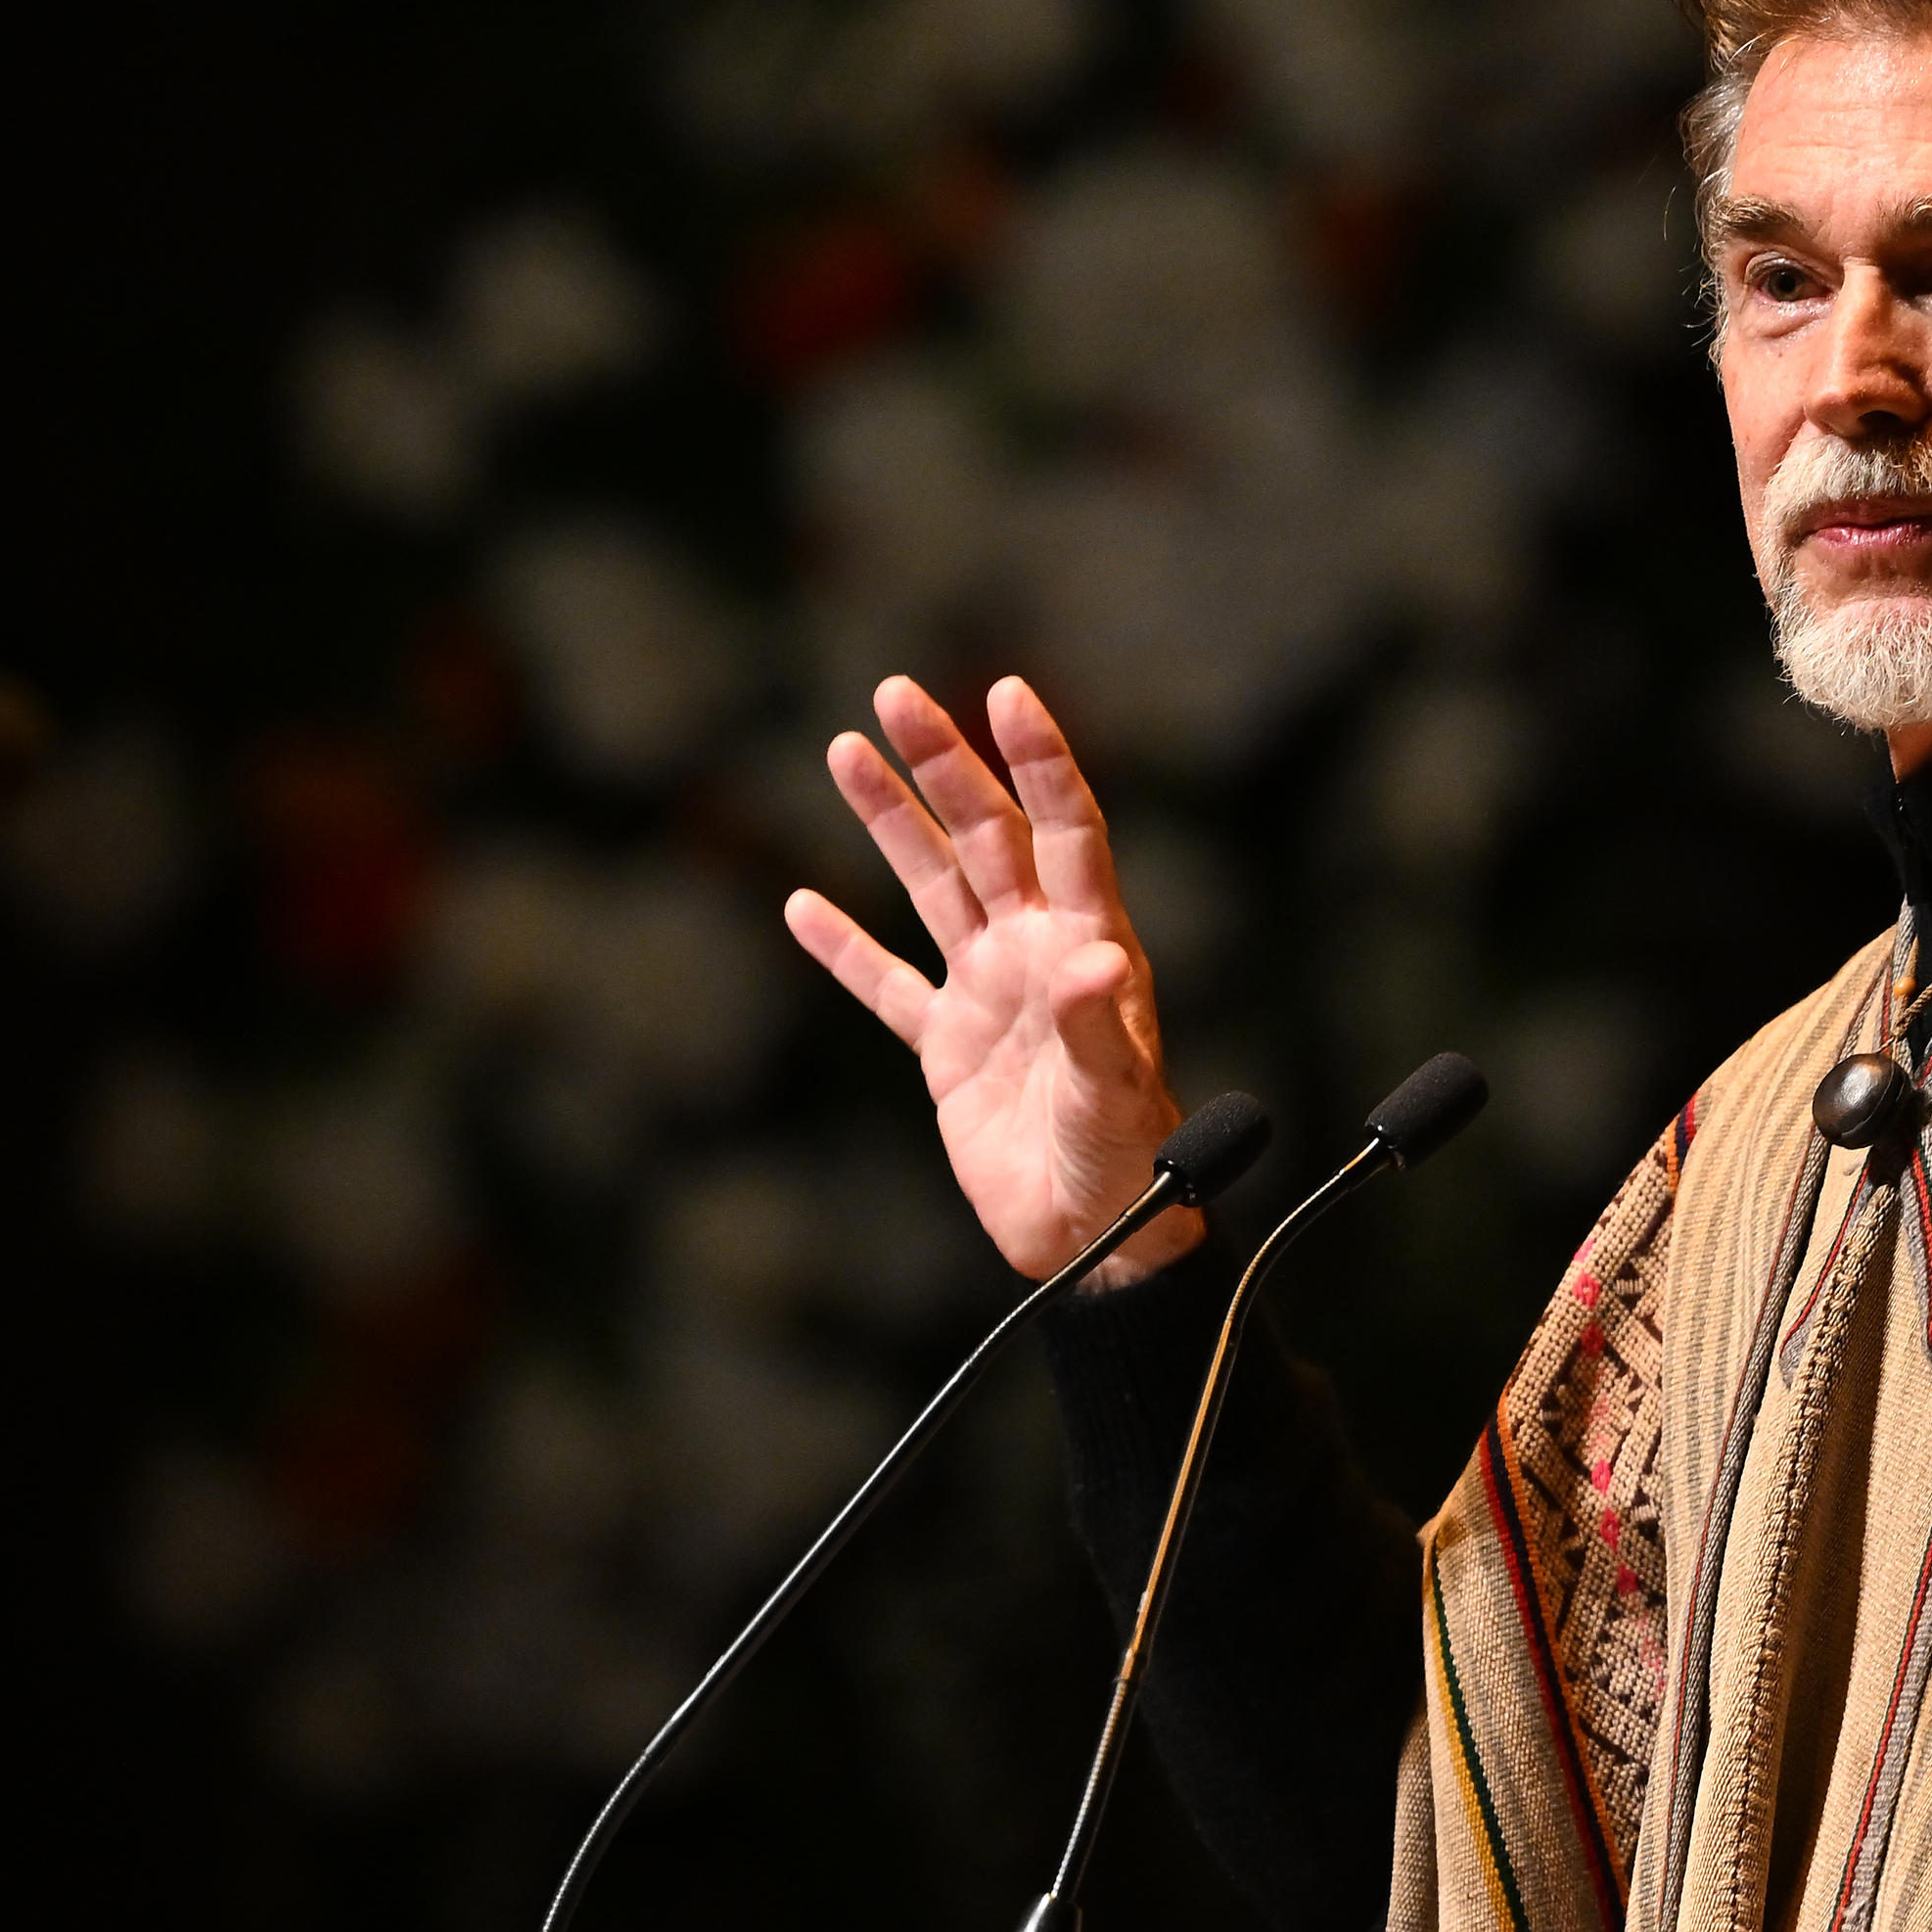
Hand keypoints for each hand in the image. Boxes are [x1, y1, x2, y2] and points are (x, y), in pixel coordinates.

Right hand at [782, 674, 1196, 1284]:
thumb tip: (1093, 959)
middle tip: (892, 694)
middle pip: (987, 836)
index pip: (1065, 831)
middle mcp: (1037, 953)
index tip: (1007, 692)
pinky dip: (846, 949)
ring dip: (894, 821)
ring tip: (847, 749)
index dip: (1040, 761)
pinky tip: (804, 907)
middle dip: (943, 764)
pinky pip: (888, 985)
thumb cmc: (1126, 1168)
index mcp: (1089, 946)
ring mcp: (989, 995)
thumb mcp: (1115, 1097)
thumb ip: (1098, 1028)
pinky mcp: (948, 1048)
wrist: (1095, 1238)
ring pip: (934, 886)